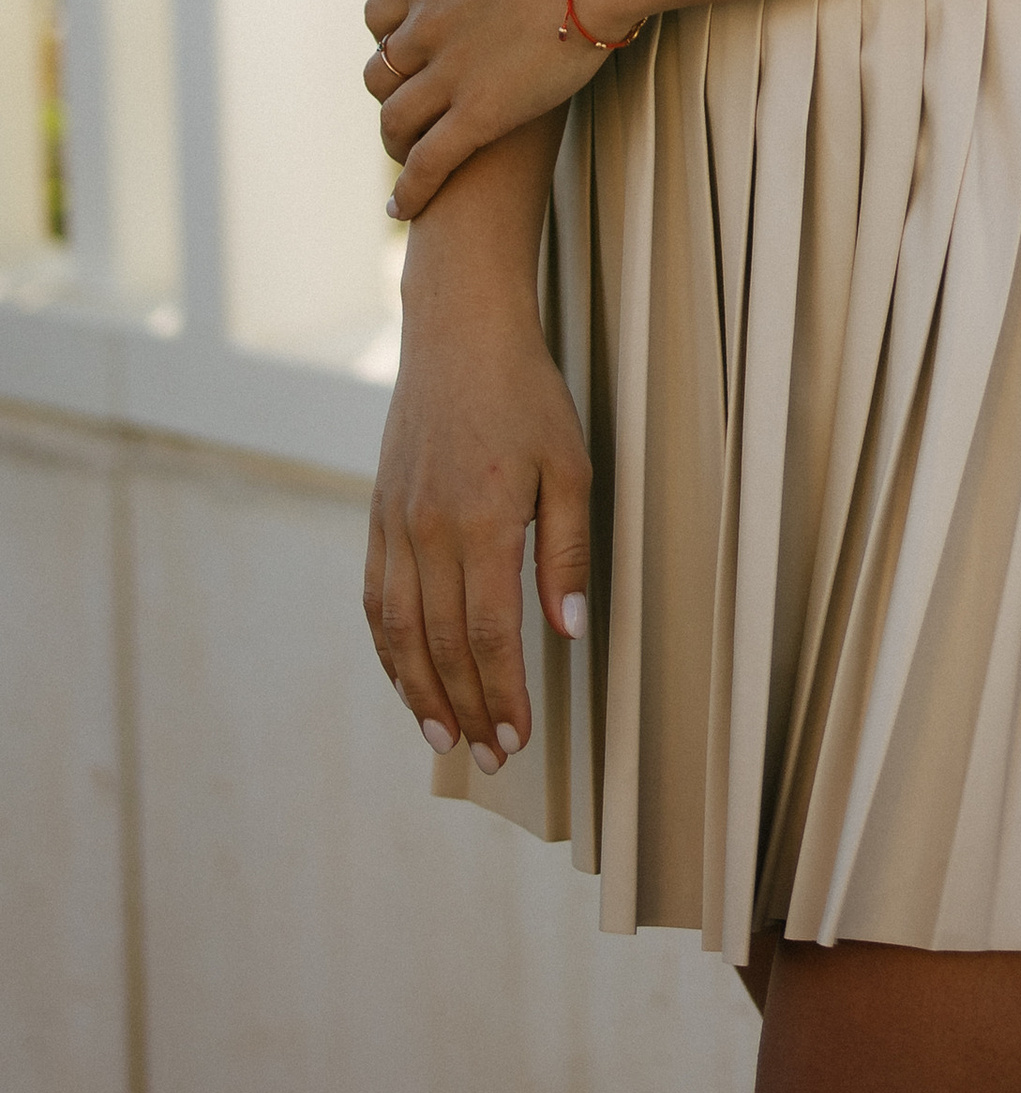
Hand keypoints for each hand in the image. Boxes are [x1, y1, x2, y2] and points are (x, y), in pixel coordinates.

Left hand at [365, 0, 640, 219]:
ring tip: (405, 156)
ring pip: (396, 122)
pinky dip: (410, 191)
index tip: (405, 47)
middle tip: (408, 103)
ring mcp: (448, 76)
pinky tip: (402, 210)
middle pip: (379, 73)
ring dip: (395, 142)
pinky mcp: (479, 116)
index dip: (388, 36)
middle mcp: (424, 31)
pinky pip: (429, 163)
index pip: (377, 19)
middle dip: (390, 90)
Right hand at [366, 277, 590, 771]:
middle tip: (493, 758)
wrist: (459, 334)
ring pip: (401, 633)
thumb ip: (566, 551)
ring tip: (445, 739)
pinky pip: (377, 600)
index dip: (504, 694)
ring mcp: (396, 525)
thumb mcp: (570, 465)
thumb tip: (567, 631)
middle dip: (469, 708)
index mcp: (484, 521)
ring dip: (421, 694)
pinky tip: (406, 678)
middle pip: (444, 646)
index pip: (491, 634)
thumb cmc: (527, 396)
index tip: (519, 738)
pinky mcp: (378, 516)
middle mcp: (430, 532)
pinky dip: (389, 649)